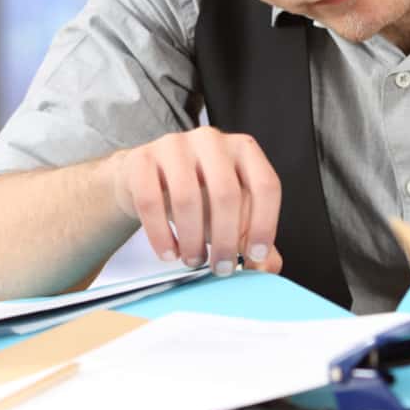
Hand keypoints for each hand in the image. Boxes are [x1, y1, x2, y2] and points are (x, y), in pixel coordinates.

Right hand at [108, 127, 282, 275]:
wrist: (148, 180)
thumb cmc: (198, 196)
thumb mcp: (232, 213)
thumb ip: (253, 236)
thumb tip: (267, 265)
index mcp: (243, 149)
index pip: (265, 185)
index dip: (264, 224)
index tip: (255, 255)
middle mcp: (212, 140)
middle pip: (226, 194)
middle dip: (226, 240)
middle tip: (221, 269)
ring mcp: (174, 145)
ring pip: (187, 197)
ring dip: (192, 240)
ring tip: (194, 260)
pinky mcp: (142, 159)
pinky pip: (150, 201)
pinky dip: (161, 235)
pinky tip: (169, 252)